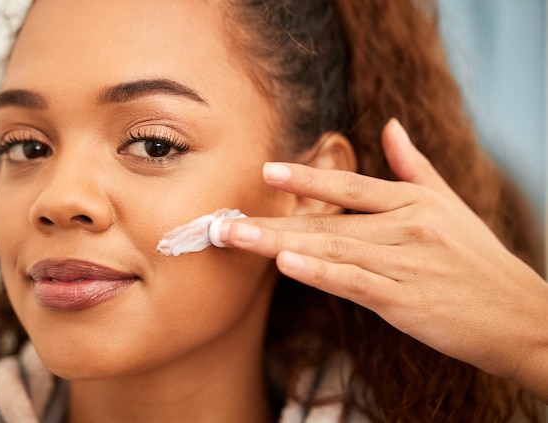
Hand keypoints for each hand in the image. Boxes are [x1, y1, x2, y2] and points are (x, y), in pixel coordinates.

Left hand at [220, 119, 547, 400]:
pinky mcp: (406, 301)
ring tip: (236, 237)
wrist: (520, 315)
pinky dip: (320, 273)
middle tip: (223, 220)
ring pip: (331, 249)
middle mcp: (406, 227)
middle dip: (271, 220)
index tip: (267, 171)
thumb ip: (414, 166)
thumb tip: (390, 126)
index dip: (307, 177)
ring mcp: (405, 263)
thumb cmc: (478, 260)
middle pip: (327, 220)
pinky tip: (286, 264)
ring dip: (278, 244)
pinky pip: (355, 283)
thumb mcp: (449, 205)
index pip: (350, 184)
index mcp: (413, 202)